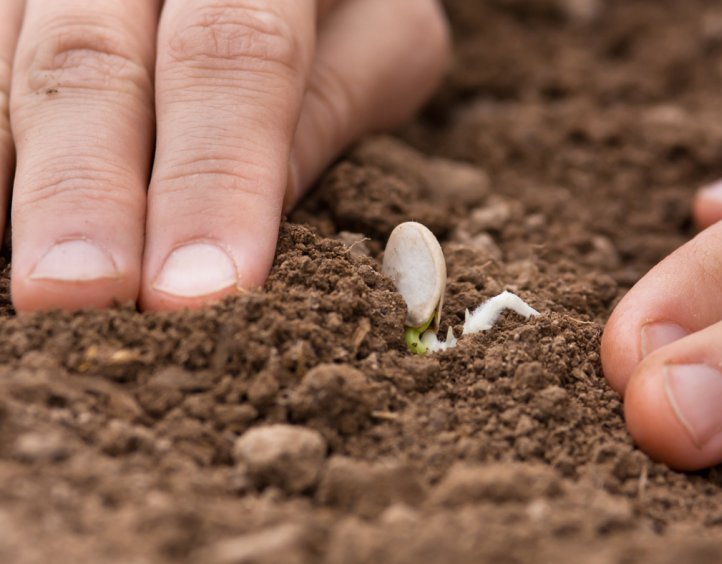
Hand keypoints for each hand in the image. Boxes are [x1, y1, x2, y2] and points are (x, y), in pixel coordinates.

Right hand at [0, 0, 448, 311]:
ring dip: (19, 180)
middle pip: (95, 58)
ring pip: (14, 62)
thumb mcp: (382, 35)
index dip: (213, 177)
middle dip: (85, 190)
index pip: (236, 53)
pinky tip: (4, 223)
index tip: (197, 289)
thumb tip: (254, 223)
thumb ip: (331, 105)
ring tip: (29, 282)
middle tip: (79, 297)